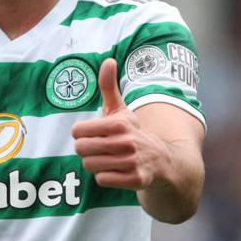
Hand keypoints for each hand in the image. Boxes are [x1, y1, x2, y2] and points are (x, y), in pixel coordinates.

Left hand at [72, 59, 170, 190]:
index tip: (93, 133)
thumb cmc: (132, 132)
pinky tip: (117, 170)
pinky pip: (102, 180)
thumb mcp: (121, 110)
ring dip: (96, 164)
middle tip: (99, 148)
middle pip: (81, 150)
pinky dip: (106, 177)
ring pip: (90, 166)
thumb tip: (108, 60)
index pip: (78, 131)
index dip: (82, 133)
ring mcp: (131, 162)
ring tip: (109, 159)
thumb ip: (108, 87)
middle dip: (87, 150)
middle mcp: (126, 142)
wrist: (162, 159)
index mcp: (119, 123)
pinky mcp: (135, 180)